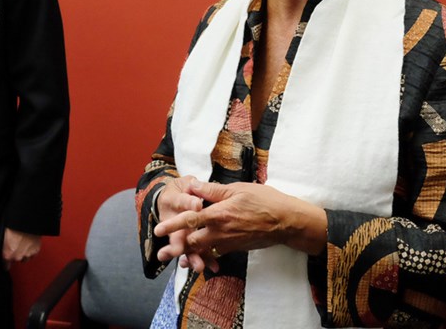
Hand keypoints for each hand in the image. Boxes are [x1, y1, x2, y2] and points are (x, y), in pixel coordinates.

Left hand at [2, 228, 41, 269]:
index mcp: (7, 254)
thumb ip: (3, 247)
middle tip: (15, 246)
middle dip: (15, 255)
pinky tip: (29, 244)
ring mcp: (27, 255)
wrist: (26, 222)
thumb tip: (3, 249)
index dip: (6, 264)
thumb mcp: (3, 237)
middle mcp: (17, 257)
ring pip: (25, 258)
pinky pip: (32, 254)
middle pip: (15, 260)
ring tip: (23, 244)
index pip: (6, 266)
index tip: (6, 263)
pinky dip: (31, 251)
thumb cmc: (14, 227)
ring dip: (23, 253)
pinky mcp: (35, 251)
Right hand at [150, 176, 204, 270]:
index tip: (197, 205)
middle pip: (177, 232)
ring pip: (186, 246)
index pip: (181, 201)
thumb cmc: (182, 189)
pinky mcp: (190, 241)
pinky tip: (213, 266)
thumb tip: (195, 183)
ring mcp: (180, 233)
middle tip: (180, 250)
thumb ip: (192, 185)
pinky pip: (196, 252)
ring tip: (199, 266)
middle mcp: (173, 219)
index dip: (189, 203)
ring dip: (192, 256)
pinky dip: (205, 259)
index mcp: (173, 201)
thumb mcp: (185, 183)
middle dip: (180, 243)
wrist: (171, 199)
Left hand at [154, 180, 326, 272]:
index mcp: (219, 214)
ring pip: (203, 251)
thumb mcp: (238, 189)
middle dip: (176, 248)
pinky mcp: (236, 249)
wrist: (287, 222)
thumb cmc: (265, 201)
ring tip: (177, 259)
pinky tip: (200, 256)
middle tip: (161, 252)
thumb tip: (192, 185)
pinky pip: (216, 254)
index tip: (158, 230)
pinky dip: (207, 256)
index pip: (190, 219)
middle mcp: (221, 231)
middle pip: (192, 242)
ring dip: (189, 255)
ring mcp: (229, 243)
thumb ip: (213, 190)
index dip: (173, 225)